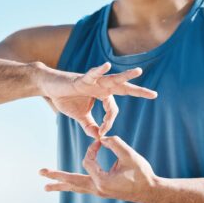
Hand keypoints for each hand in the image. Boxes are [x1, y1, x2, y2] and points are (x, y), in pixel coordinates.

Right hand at [38, 62, 156, 137]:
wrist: (49, 87)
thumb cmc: (64, 98)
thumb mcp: (80, 116)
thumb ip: (89, 125)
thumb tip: (97, 137)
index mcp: (102, 95)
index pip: (112, 109)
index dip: (109, 122)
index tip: (102, 132)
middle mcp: (101, 86)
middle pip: (123, 88)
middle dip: (138, 91)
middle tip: (154, 94)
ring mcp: (93, 81)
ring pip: (113, 79)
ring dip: (126, 76)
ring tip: (139, 71)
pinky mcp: (82, 78)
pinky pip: (92, 74)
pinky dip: (99, 70)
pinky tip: (107, 65)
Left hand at [39, 136, 159, 202]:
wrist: (150, 191)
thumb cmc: (142, 174)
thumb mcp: (130, 156)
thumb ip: (116, 144)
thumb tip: (103, 137)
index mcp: (102, 181)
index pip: (88, 160)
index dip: (92, 148)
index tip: (100, 142)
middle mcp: (97, 189)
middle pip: (71, 182)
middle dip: (56, 177)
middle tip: (40, 172)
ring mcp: (99, 192)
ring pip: (75, 188)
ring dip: (61, 185)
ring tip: (46, 187)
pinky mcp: (102, 191)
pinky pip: (82, 188)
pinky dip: (73, 185)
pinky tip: (67, 185)